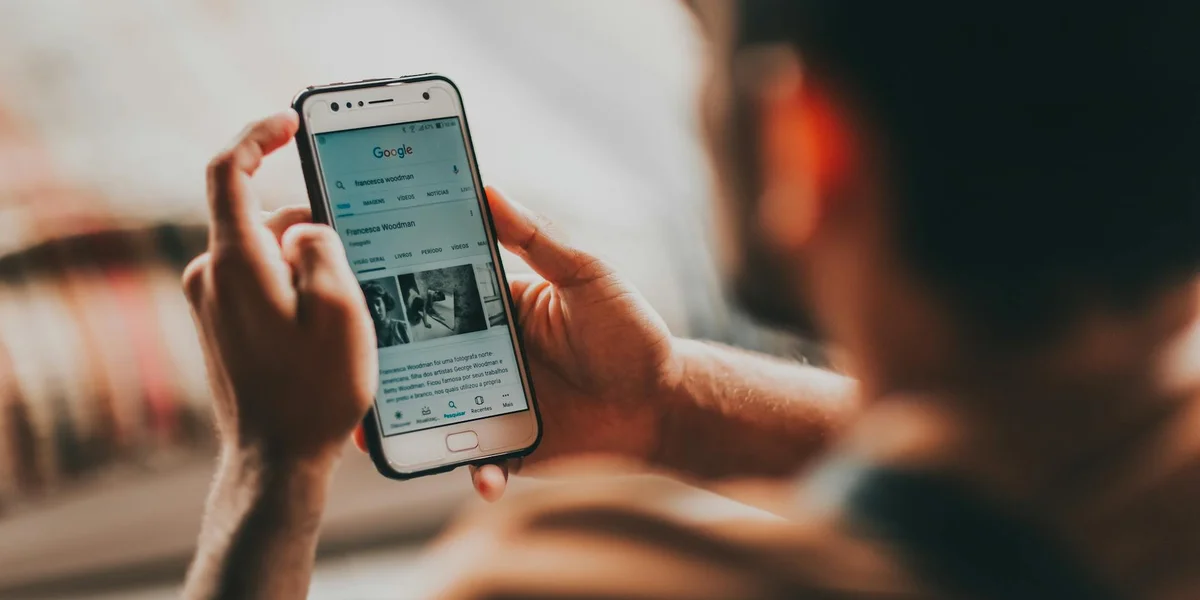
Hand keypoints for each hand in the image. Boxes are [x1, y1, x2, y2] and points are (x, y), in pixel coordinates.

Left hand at [184, 110, 376, 463]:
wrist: (277, 460)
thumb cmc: (315, 389)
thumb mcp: (341, 309)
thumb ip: (323, 247)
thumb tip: (305, 226)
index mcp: (235, 261)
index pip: (227, 171)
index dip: (257, 135)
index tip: (291, 122)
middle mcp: (212, 275)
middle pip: (264, 217)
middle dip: (315, 225)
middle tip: (364, 255)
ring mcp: (213, 303)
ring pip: (269, 254)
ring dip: (310, 264)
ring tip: (354, 308)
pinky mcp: (222, 327)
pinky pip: (264, 284)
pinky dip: (297, 288)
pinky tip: (331, 327)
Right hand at [354, 187, 681, 499]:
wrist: (665, 405)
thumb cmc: (631, 333)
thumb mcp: (586, 277)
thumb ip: (539, 240)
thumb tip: (490, 190)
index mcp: (496, 310)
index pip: (434, 295)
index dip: (394, 291)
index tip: (352, 281)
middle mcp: (485, 357)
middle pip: (418, 360)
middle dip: (379, 366)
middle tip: (344, 363)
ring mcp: (493, 405)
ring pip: (433, 414)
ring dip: (404, 426)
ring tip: (378, 435)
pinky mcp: (513, 448)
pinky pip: (481, 463)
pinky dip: (479, 472)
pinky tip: (484, 476)